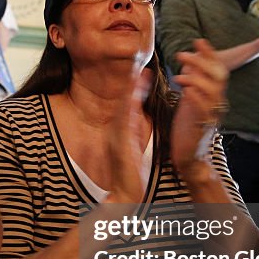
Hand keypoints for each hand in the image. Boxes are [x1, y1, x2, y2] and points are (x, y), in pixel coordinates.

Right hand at [106, 65, 152, 203]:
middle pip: (125, 102)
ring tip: (138, 72)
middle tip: (139, 62)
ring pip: (125, 108)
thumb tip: (135, 119)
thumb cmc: (129, 175)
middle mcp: (118, 131)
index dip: (134, 88)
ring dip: (131, 90)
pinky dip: (130, 108)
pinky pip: (125, 123)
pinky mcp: (120, 144)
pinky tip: (135, 96)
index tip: (141, 70)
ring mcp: (117, 136)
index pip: (129, 105)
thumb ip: (132, 133)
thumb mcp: (132, 150)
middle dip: (132, 82)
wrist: (123, 195)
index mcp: (122, 131)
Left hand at [170, 39, 228, 176]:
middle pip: (218, 75)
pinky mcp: (202, 125)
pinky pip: (203, 107)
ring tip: (178, 76)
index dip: (210, 54)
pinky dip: (195, 96)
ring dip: (195, 77)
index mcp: (214, 96)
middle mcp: (217, 103)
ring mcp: (212, 114)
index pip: (218, 69)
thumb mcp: (191, 102)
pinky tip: (184, 92)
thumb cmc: (188, 128)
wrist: (190, 157)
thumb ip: (192, 85)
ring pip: (212, 89)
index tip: (198, 40)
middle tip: (181, 55)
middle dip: (201, 61)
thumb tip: (189, 65)